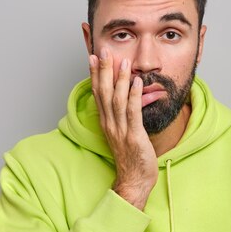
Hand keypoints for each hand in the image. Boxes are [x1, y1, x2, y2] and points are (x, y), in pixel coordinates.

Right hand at [89, 47, 158, 209]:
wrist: (134, 180)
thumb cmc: (131, 157)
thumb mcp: (123, 132)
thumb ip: (123, 115)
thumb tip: (127, 97)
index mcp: (106, 122)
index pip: (98, 93)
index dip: (95, 75)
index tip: (93, 58)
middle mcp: (110, 124)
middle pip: (104, 92)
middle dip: (104, 71)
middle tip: (104, 51)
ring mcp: (120, 130)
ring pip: (117, 99)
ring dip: (120, 79)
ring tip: (123, 61)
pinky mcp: (133, 136)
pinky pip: (132, 112)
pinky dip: (134, 95)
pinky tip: (137, 82)